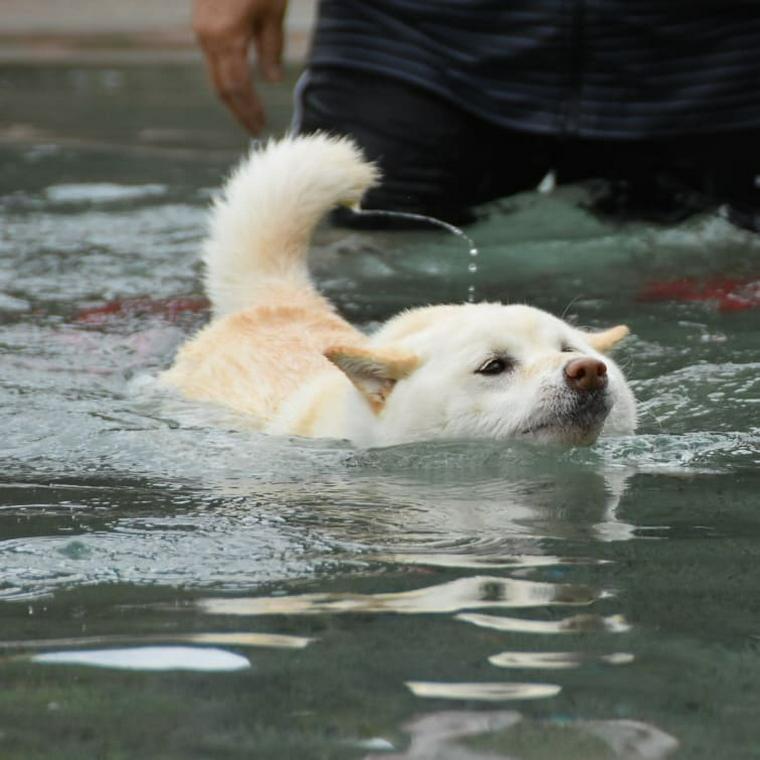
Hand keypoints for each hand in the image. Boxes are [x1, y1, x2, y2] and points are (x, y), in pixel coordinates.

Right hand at [193, 0, 286, 134]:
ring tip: (250, 114)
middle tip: (256, 130)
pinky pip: (214, 60)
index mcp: (226, 36)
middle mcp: (207, 37)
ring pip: (215, 74)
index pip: (237, 87)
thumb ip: (271, 48)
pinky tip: (242, 88)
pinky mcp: (202, 22)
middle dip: (239, 110)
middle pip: (221, 86)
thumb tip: (271, 81)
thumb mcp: (273, 12)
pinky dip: (227, 78)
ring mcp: (201, 29)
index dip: (248, 110)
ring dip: (232, 97)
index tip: (261, 127)